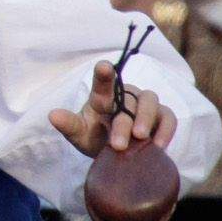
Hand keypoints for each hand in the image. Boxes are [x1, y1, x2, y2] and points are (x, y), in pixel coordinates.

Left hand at [48, 60, 178, 156]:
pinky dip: (166, 129)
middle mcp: (125, 95)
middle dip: (122, 124)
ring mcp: (145, 104)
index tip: (104, 66)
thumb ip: (69, 125)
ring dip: (145, 119)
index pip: (102, 83)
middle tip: (117, 145)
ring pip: (150, 101)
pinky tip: (158, 145)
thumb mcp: (80, 134)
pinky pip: (169, 117)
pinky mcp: (162, 116)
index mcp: (102, 97)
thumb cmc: (95, 138)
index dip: (103, 74)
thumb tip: (52, 115)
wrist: (116, 154)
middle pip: (126, 101)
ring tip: (140, 138)